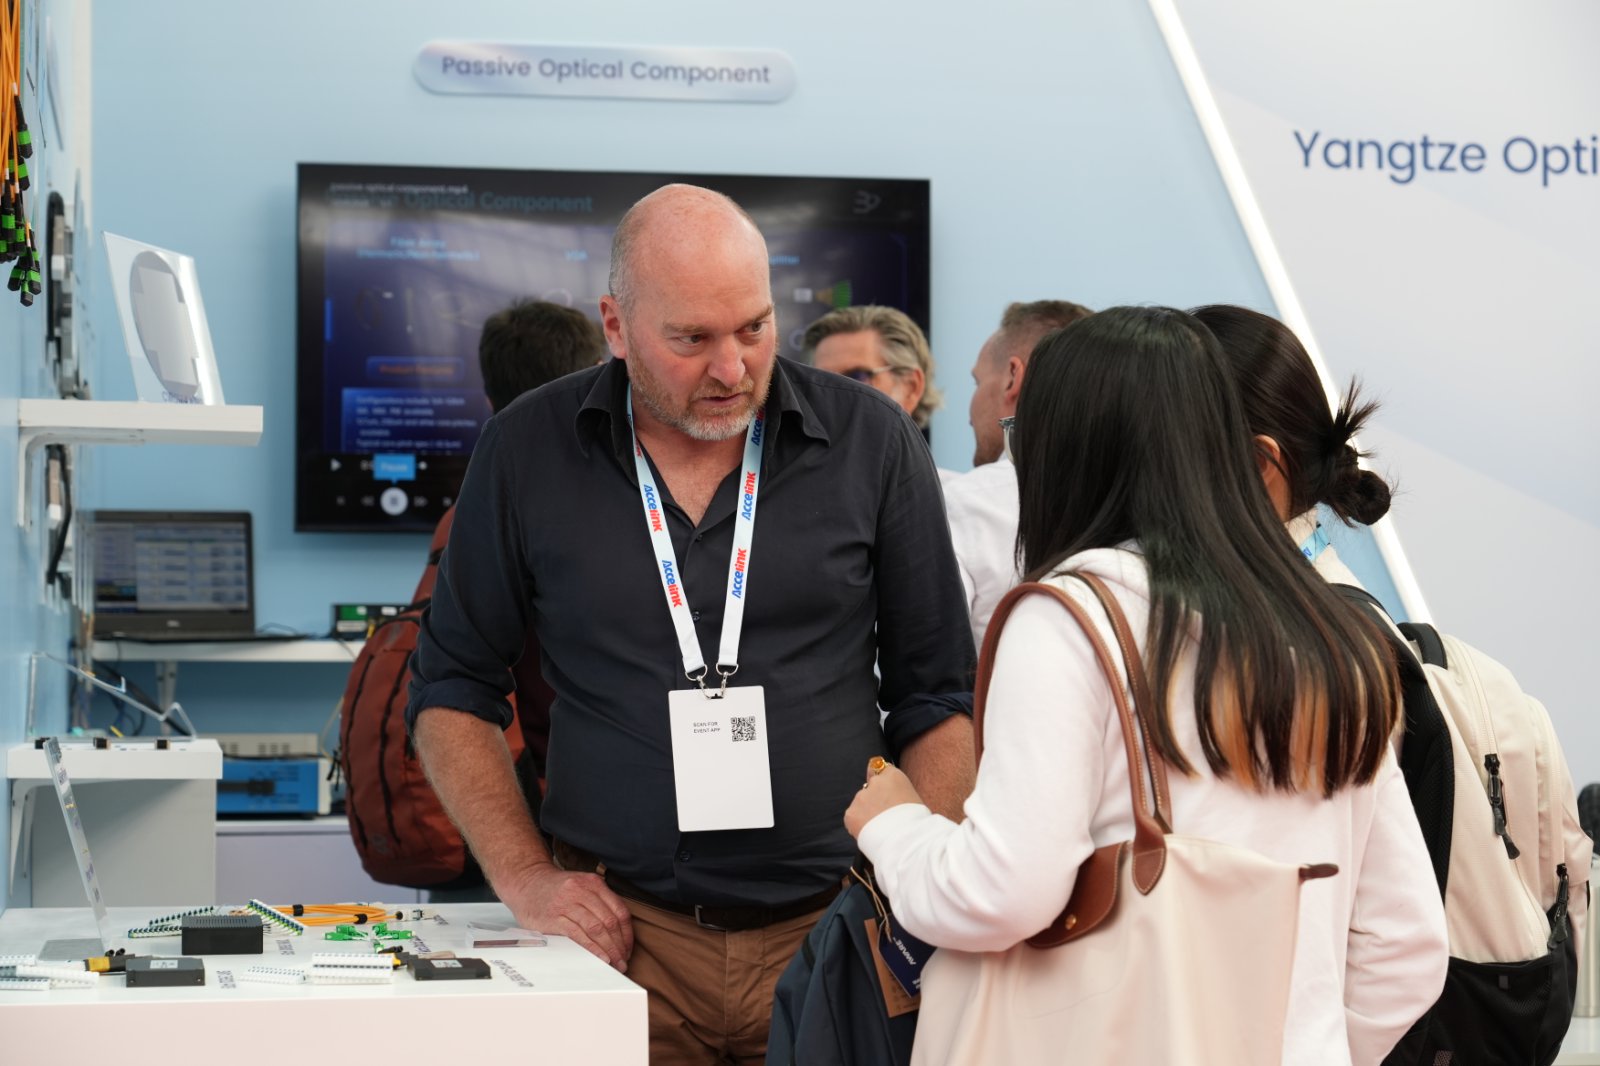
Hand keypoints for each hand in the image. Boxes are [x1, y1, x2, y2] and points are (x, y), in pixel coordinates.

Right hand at [498, 860, 633, 971]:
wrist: (525, 883)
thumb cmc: (556, 889)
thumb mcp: (581, 886)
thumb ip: (599, 902)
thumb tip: (619, 933)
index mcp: (593, 883)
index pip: (619, 911)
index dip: (627, 934)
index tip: (628, 949)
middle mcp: (582, 891)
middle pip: (609, 922)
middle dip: (620, 945)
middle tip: (623, 961)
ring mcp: (567, 904)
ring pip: (596, 929)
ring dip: (609, 950)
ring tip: (614, 963)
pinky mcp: (553, 918)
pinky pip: (578, 935)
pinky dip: (592, 948)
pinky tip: (600, 958)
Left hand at [845, 759, 923, 838]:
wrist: (906, 842)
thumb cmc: (917, 824)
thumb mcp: (913, 799)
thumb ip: (898, 792)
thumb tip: (891, 796)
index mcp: (893, 776)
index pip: (880, 769)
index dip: (882, 783)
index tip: (884, 793)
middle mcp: (875, 782)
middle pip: (870, 788)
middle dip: (874, 800)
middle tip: (884, 817)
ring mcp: (861, 797)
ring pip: (861, 804)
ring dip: (866, 812)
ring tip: (879, 828)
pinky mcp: (851, 814)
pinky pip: (852, 818)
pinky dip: (858, 825)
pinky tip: (870, 833)